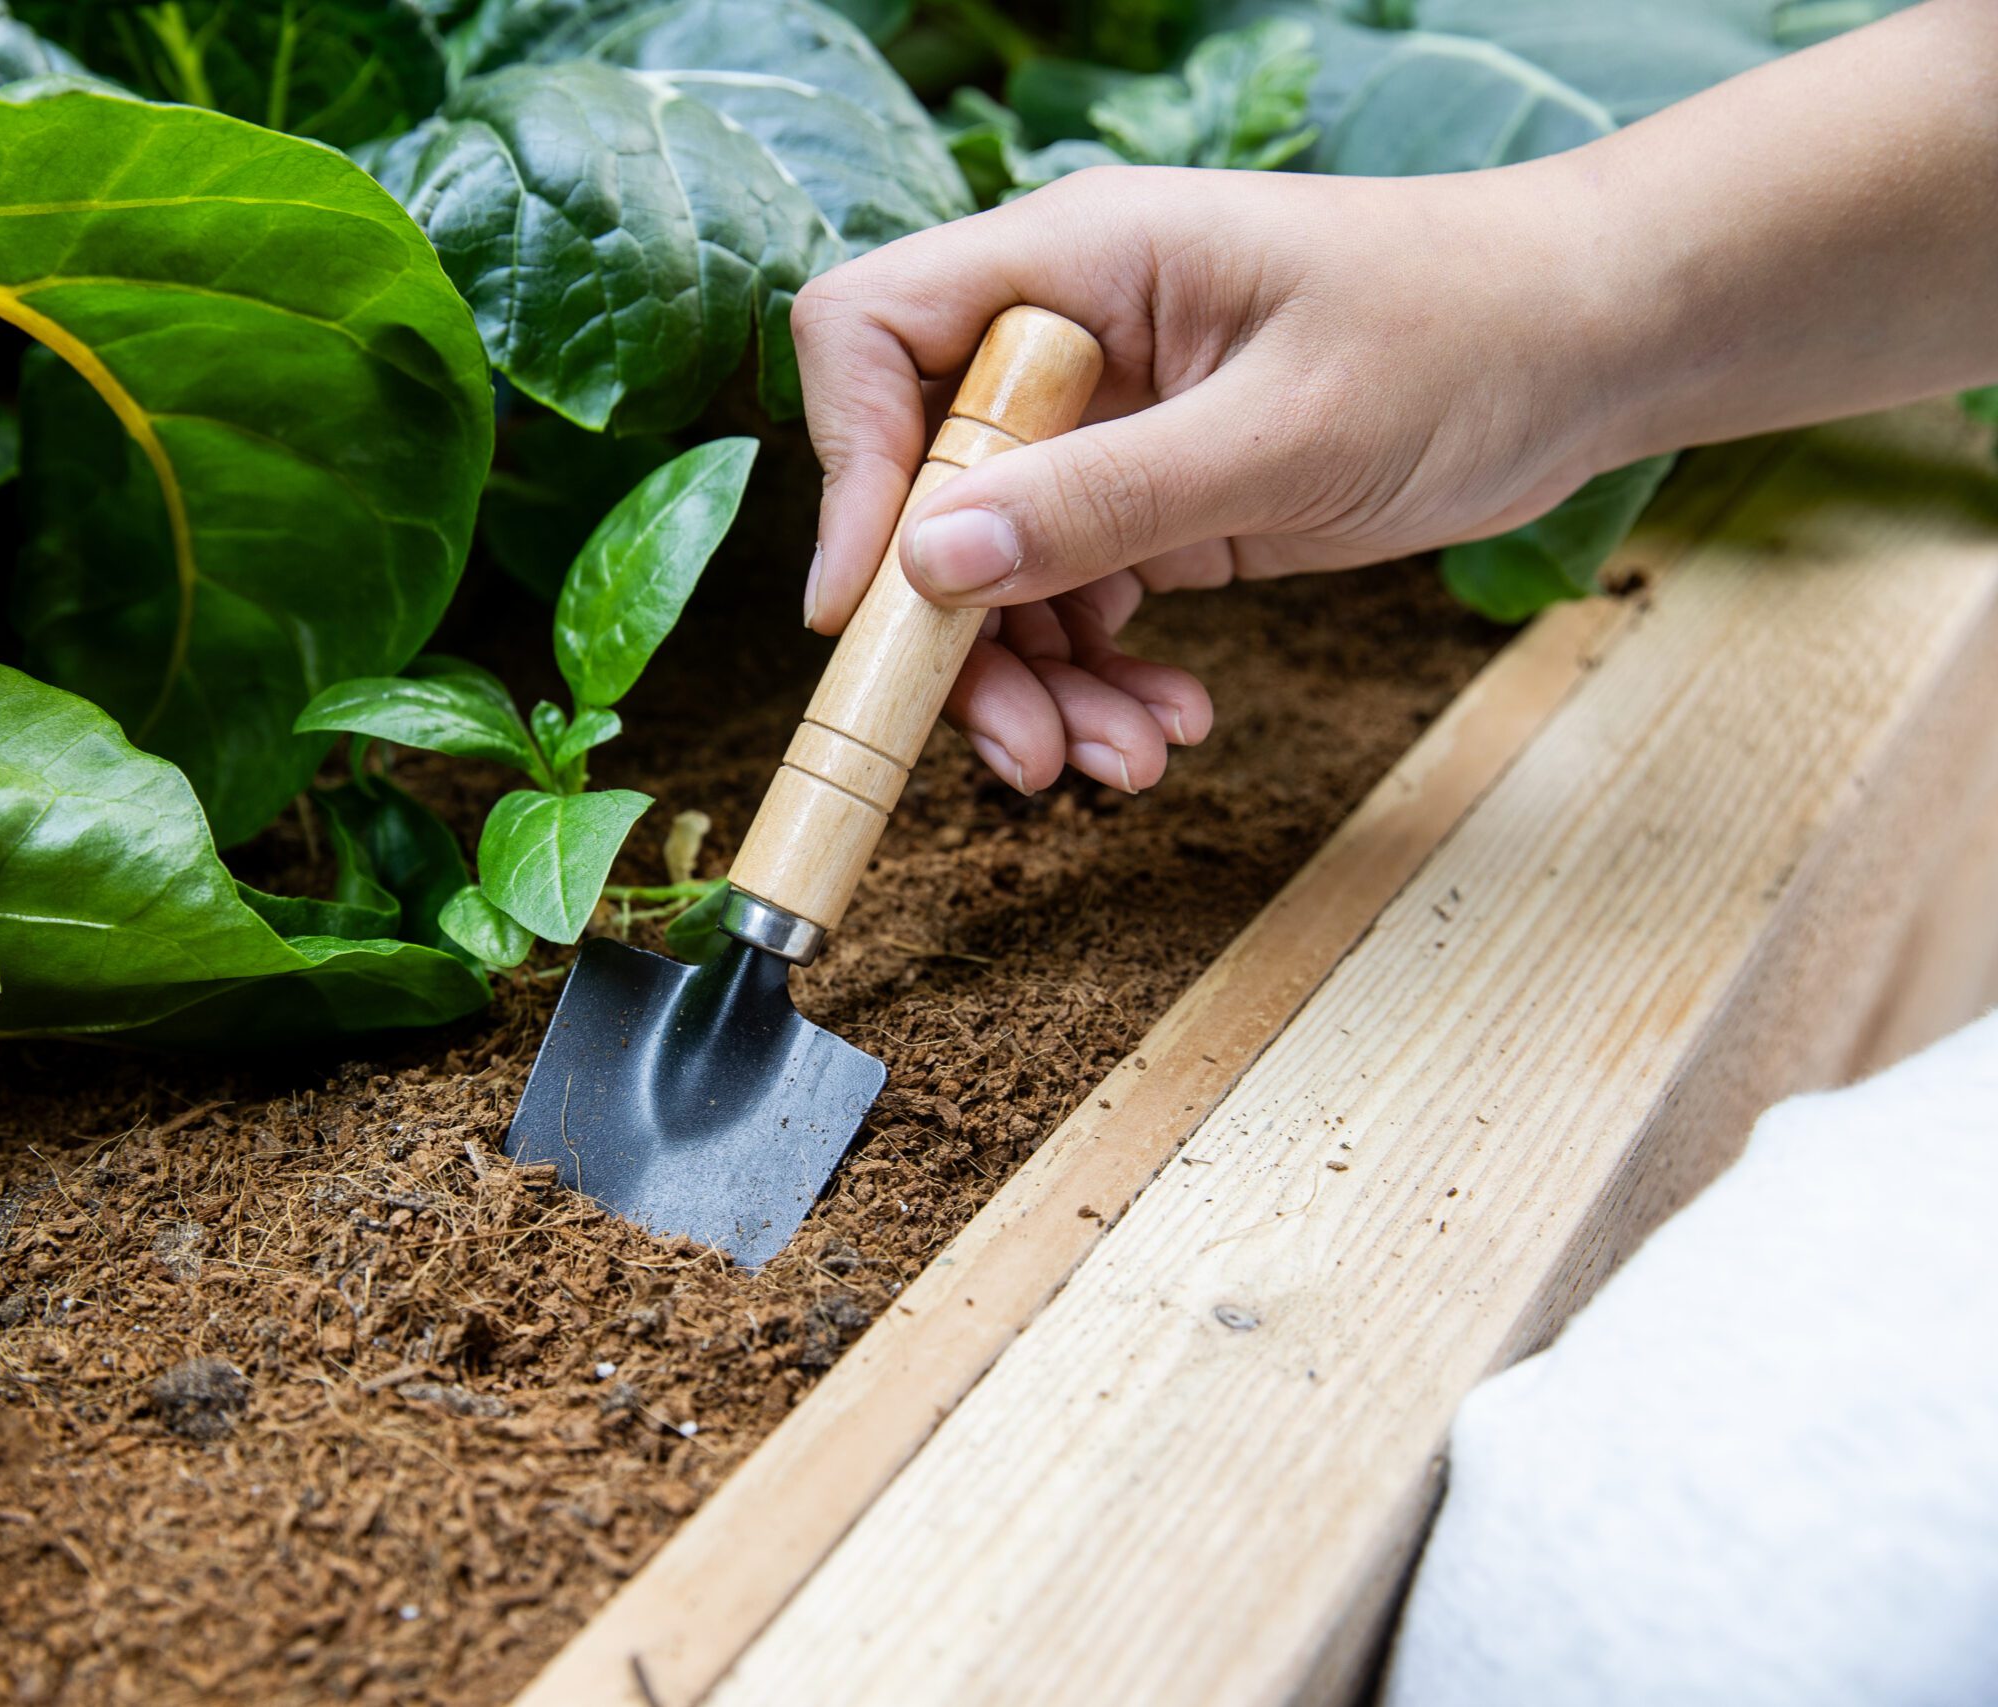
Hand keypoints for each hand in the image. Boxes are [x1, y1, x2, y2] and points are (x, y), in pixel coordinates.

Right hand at [792, 161, 1624, 794]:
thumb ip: (1107, 498)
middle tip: (1022, 754)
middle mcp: (1069, 342)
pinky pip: (1075, 601)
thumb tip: (930, 564)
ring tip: (1127, 761)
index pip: (874, 335)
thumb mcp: (1286, 431)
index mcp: (1077, 263)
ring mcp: (1107, 425)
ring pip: (994, 571)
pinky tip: (1168, 722)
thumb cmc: (1465, 332)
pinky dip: (1103, 677)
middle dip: (957, 635)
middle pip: (922, 489)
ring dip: (1040, 683)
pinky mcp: (1153, 498)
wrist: (1594, 348)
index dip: (847, 468)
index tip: (870, 606)